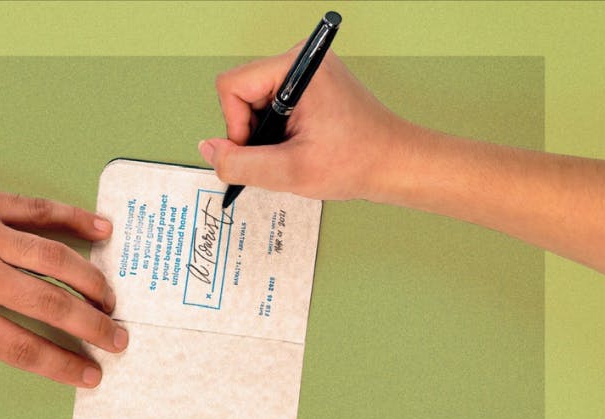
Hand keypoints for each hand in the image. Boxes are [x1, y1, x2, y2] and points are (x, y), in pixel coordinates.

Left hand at [0, 154, 127, 410]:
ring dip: (91, 281)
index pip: (24, 348)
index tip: (90, 376)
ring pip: (55, 260)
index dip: (63, 365)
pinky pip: (39, 210)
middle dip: (93, 327)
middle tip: (119, 339)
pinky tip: (102, 229)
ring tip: (114, 297)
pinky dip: (74, 218)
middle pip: (53, 307)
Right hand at [199, 46, 604, 271]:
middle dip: (253, 132)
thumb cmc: (357, 161)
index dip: (236, 126)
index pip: (231, 87)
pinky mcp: (312, 87)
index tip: (262, 150)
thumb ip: (239, 163)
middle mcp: (302, 61)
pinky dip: (279, 133)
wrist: (397, 165)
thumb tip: (207, 151)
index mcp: (298, 67)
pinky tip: (301, 147)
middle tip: (283, 155)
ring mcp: (308, 73)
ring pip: (254, 104)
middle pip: (241, 94)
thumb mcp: (289, 171)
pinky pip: (272, 107)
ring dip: (267, 135)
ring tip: (296, 153)